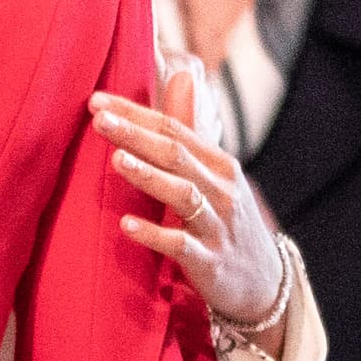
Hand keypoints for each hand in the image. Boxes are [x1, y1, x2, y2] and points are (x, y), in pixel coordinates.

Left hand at [91, 67, 287, 356]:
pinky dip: (153, 234)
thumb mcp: (213, 177)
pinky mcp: (209, 261)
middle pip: (176, 154)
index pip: (174, 129)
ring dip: (148, 175)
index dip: (136, 114)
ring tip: (116, 160)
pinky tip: (126, 225)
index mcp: (219, 164)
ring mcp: (216, 226)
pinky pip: (179, 245)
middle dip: (136, 135)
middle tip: (99, 119)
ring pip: (183, 194)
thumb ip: (188, 134)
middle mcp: (221, 190)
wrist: (262, 284)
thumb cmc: (224, 223)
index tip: (97, 101)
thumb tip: (177, 76)